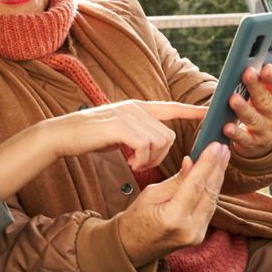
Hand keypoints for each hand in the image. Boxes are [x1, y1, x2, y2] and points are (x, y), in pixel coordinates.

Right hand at [48, 100, 207, 171]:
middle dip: (161, 155)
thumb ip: (137, 133)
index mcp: (137, 107)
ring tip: (133, 163)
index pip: (171, 107)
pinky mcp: (121, 125)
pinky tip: (129, 162)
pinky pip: (146, 145)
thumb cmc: (89, 137)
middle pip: (168, 134)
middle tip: (141, 164)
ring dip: (150, 159)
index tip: (209, 112)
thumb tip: (153, 144)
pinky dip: (141, 159)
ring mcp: (129, 114)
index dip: (191, 110)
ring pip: (160, 141)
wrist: (62, 135)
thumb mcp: (118, 132)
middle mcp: (136, 107)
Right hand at [116, 142, 228, 267]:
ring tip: (223, 157)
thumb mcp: (151, 193)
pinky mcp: (200, 235)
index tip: (215, 146)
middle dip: (217, 167)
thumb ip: (176, 180)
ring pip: (213, 200)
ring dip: (218, 177)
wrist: (133, 246)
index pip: (195, 185)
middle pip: (209, 192)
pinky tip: (215, 174)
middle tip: (223, 147)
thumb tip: (192, 162)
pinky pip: (209, 207)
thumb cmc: (136, 218)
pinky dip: (212, 189)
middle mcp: (189, 229)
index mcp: (173, 218)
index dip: (207, 163)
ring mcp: (197, 234)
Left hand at [223, 63, 271, 157]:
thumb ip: (261, 84)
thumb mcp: (268, 98)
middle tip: (246, 74)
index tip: (265, 67)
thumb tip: (250, 68)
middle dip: (256, 87)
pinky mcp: (254, 144)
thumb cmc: (262, 111)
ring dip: (244, 109)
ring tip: (233, 99)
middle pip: (266, 101)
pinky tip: (227, 127)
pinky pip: (244, 138)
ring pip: (255, 120)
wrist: (264, 140)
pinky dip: (235, 133)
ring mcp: (267, 132)